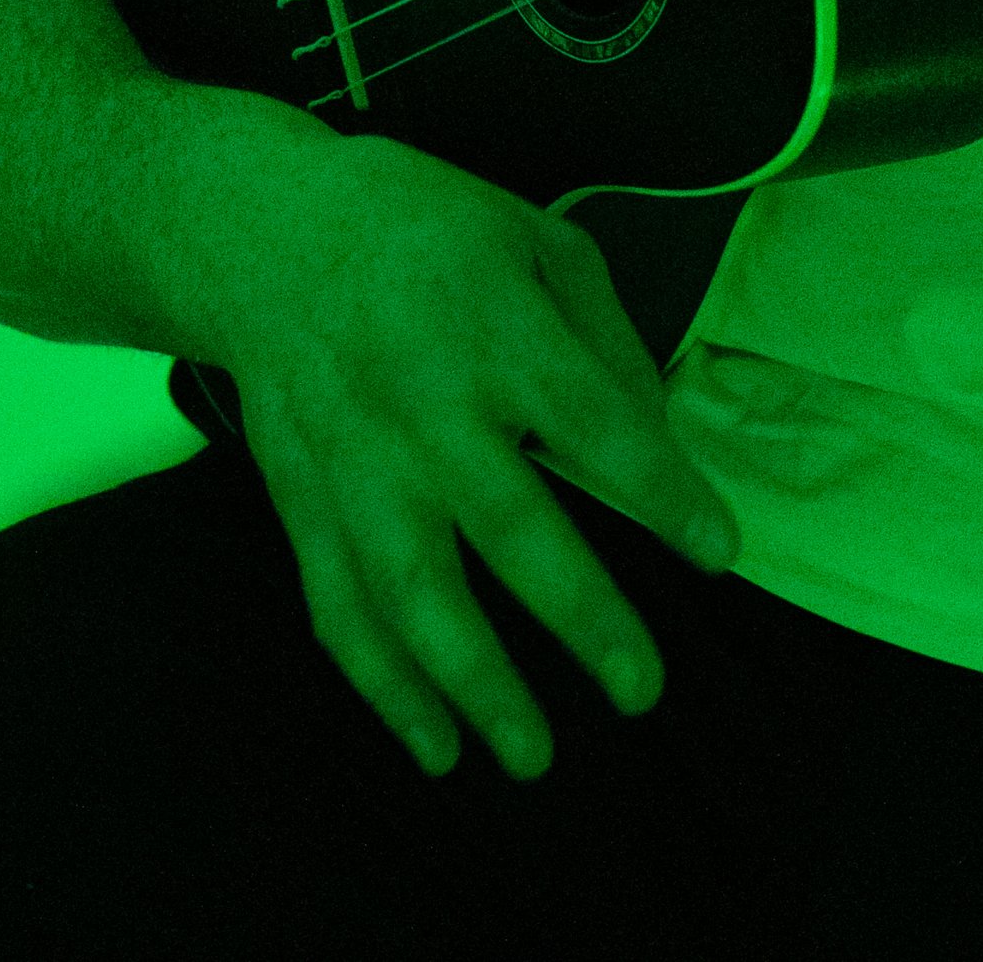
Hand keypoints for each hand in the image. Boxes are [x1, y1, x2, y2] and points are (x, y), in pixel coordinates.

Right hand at [201, 130, 738, 783]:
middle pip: (507, 522)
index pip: (591, 420)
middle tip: (641, 689)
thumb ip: (603, 338)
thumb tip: (654, 440)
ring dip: (472, 680)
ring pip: (411, 588)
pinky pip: (337, 606)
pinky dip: (381, 684)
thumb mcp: (533, 236)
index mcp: (493, 326)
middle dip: (579, 613)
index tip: (719, 552)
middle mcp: (422, 401)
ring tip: (532, 754)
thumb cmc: (422, 229)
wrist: (263, 228)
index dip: (659, 489)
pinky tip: (434, 743)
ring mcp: (353, 459)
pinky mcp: (301, 498)